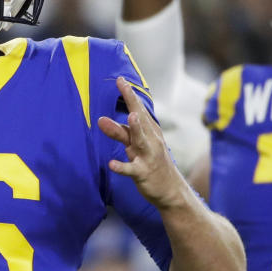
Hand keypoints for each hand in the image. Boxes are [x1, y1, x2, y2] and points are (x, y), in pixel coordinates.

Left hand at [98, 77, 188, 209]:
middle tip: (123, 86)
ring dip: (136, 129)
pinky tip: (111, 164)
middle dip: (133, 102)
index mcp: (149, 132)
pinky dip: (122, 167)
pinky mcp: (143, 173)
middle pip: (140, 119)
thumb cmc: (151, 162)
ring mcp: (148, 156)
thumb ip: (119, 132)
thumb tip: (101, 119)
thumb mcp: (136, 145)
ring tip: (130, 117)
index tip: (120, 79)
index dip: (130, 95)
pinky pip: (132, 170)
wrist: (171, 191)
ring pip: (140, 141)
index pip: (139, 109)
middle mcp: (150, 140)